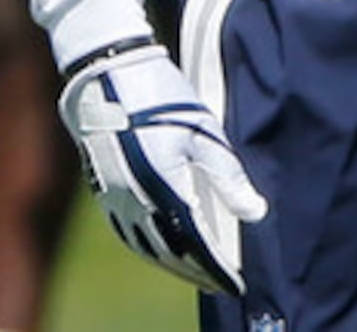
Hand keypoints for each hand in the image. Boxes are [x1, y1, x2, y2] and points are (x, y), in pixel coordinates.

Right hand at [58, 38, 267, 294]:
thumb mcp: (203, 132)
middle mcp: (135, 199)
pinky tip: (160, 249)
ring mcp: (114, 197)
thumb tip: (255, 213)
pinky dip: (147, 249)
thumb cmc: (162, 96)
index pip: (196, 243)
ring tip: (195, 274)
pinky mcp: (101, 189)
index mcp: (164, 185)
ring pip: (145, 247)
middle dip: (197, 272)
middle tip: (219, 284)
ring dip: (172, 265)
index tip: (237, 283)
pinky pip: (125, 233)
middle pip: (170, 252)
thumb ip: (228, 177)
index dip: (217, 267)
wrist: (106, 71)